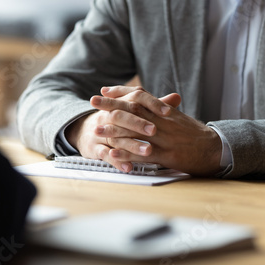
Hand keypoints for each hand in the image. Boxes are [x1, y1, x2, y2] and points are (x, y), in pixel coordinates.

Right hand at [66, 86, 180, 171]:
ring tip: (148, 151)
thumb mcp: (133, 111)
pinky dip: (117, 161)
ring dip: (132, 145)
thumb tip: (177, 97)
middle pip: (123, 116)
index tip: (168, 111)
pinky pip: (105, 155)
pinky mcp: (95, 148)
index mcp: (120, 103)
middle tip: (154, 130)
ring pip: (115, 137)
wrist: (87, 131)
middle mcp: (108, 115)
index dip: (152, 103)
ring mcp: (101, 132)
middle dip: (139, 123)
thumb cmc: (118, 121)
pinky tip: (129, 168)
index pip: (135, 97)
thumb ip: (155, 106)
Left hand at [96, 86, 221, 175]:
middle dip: (111, 105)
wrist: (215, 149)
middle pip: (134, 109)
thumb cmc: (194, 133)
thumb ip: (161, 109)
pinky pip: (144, 154)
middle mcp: (163, 121)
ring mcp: (165, 139)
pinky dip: (127, 153)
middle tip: (93, 101)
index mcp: (165, 111)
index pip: (140, 96)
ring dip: (114, 129)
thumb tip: (145, 101)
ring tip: (96, 128)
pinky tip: (113, 153)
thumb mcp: (178, 117)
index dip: (121, 92)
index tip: (105, 90)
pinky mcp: (168, 156)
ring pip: (136, 131)